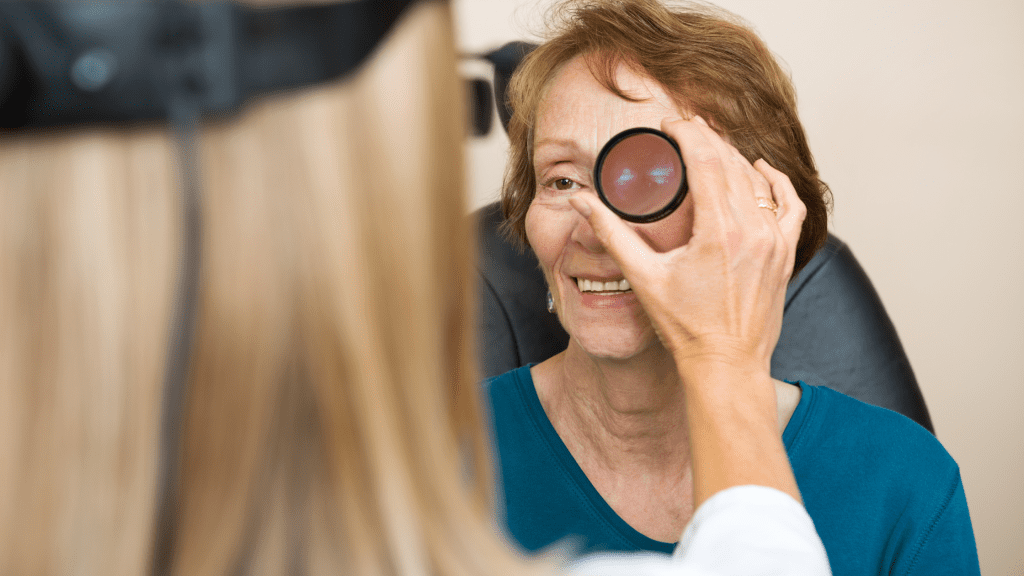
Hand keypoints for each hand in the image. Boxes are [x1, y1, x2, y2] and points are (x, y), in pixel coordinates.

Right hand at [568, 116, 805, 373]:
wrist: (727, 365)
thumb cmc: (685, 327)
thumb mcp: (643, 277)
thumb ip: (612, 233)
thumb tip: (583, 202)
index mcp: (718, 231)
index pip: (707, 160)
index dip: (688, 133)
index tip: (671, 122)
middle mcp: (753, 230)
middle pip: (732, 163)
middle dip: (707, 137)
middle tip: (685, 126)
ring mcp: (774, 241)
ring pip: (758, 180)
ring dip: (734, 156)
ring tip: (711, 143)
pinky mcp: (785, 253)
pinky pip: (789, 204)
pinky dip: (776, 182)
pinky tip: (761, 169)